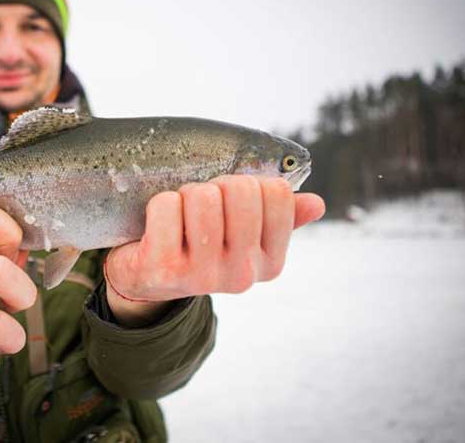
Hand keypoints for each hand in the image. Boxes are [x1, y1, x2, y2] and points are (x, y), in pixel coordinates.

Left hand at [105, 176, 324, 325]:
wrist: (147, 279)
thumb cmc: (200, 244)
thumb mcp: (242, 235)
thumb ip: (280, 218)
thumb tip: (317, 203)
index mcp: (270, 263)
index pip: (277, 192)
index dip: (249, 184)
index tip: (230, 203)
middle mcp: (242, 274)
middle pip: (241, 189)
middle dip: (217, 185)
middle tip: (201, 206)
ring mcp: (203, 276)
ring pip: (203, 195)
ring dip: (186, 194)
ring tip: (181, 218)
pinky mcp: (163, 270)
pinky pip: (167, 205)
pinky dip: (159, 204)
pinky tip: (159, 228)